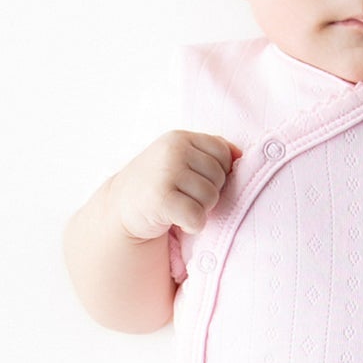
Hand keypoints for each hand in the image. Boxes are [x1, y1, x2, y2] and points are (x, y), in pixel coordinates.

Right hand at [109, 132, 241, 240]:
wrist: (121, 209)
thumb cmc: (158, 184)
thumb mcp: (181, 159)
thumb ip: (209, 152)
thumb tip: (240, 154)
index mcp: (180, 138)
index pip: (223, 152)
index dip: (218, 172)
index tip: (197, 181)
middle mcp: (173, 150)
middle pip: (219, 176)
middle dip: (208, 193)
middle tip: (185, 197)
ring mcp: (165, 172)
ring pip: (210, 197)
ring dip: (200, 210)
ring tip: (179, 207)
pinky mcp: (160, 198)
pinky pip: (197, 216)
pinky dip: (192, 224)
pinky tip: (176, 220)